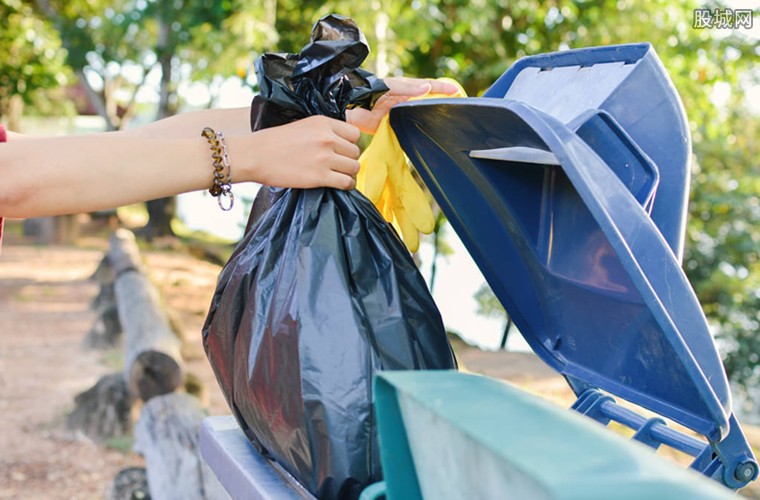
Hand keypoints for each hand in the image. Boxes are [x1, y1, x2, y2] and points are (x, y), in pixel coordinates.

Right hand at [237, 116, 361, 189]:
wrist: (255, 155)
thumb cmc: (274, 141)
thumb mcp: (303, 125)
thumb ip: (323, 131)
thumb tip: (342, 142)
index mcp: (323, 123)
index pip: (355, 134)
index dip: (350, 143)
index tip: (343, 150)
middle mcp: (327, 138)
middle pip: (356, 151)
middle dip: (349, 159)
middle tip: (338, 165)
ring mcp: (325, 158)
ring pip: (354, 167)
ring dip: (349, 173)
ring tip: (340, 176)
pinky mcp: (320, 177)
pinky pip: (347, 182)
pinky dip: (347, 185)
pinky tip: (339, 185)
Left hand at [347, 77, 461, 133]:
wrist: (348, 106)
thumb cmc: (367, 90)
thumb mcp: (389, 86)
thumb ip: (407, 88)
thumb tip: (428, 88)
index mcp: (405, 89)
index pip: (428, 86)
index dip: (442, 88)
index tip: (457, 91)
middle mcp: (404, 101)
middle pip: (426, 103)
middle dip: (440, 106)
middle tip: (456, 111)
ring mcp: (398, 114)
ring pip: (418, 117)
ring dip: (429, 120)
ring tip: (445, 125)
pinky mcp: (390, 127)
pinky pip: (406, 131)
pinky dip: (415, 134)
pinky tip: (423, 139)